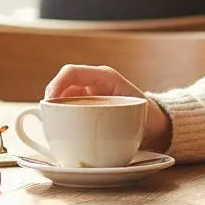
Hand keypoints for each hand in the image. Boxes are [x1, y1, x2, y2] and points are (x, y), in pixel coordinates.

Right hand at [44, 64, 172, 151]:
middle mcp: (94, 82)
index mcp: (105, 77)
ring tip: (53, 127)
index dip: (56, 85)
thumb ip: (111, 120)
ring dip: (54, 110)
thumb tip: (86, 129)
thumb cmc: (146, 117)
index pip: (72, 72)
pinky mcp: (86, 106)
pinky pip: (67, 108)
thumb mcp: (130, 116)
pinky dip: (60, 118)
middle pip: (62, 84)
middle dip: (51, 100)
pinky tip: (60, 132)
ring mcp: (89, 93)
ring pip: (62, 97)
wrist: (156, 125)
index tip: (49, 103)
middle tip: (48, 120)